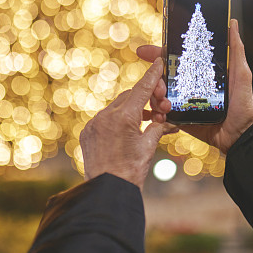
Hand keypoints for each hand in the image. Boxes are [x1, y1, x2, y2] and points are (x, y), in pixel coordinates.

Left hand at [80, 58, 178, 190]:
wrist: (108, 190)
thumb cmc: (131, 171)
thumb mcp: (149, 146)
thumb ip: (157, 127)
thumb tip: (165, 119)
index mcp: (123, 118)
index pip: (141, 89)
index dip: (152, 76)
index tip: (158, 62)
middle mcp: (106, 116)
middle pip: (130, 97)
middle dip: (145, 99)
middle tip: (160, 107)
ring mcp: (94, 124)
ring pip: (117, 107)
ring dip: (132, 110)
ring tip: (146, 122)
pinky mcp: (87, 132)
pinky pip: (105, 118)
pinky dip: (118, 119)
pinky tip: (127, 130)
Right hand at [136, 19, 252, 153]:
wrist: (240, 136)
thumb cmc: (243, 105)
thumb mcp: (241, 74)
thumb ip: (236, 50)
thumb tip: (233, 23)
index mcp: (199, 72)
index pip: (174, 58)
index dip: (157, 53)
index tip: (142, 51)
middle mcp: (188, 85)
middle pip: (160, 77)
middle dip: (153, 80)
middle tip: (158, 86)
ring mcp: (182, 102)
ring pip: (157, 95)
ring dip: (155, 97)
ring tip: (164, 102)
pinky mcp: (179, 118)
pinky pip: (162, 114)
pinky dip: (158, 113)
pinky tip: (162, 114)